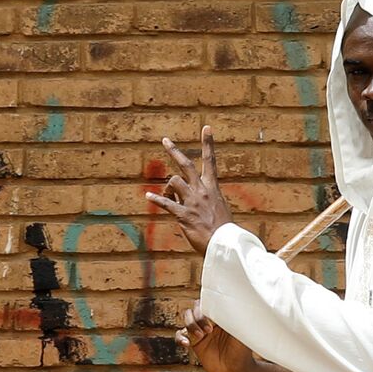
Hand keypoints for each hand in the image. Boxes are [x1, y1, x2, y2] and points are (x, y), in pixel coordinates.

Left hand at [145, 126, 233, 252]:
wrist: (224, 244)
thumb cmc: (222, 229)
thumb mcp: (218, 208)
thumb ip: (202, 198)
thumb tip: (183, 194)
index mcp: (212, 187)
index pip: (210, 161)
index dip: (208, 143)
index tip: (206, 127)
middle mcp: (202, 190)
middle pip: (186, 165)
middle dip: (174, 152)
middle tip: (165, 141)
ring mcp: (192, 201)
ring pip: (174, 182)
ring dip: (168, 187)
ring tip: (167, 195)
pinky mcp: (184, 214)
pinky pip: (166, 203)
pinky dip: (156, 199)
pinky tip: (148, 196)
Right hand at [176, 303, 252, 371]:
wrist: (236, 371)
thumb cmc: (243, 351)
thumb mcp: (242, 331)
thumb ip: (238, 318)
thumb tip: (239, 303)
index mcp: (221, 314)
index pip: (209, 301)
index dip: (206, 305)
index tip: (212, 316)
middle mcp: (210, 320)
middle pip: (195, 308)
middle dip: (198, 316)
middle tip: (209, 330)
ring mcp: (201, 331)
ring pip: (187, 319)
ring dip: (190, 324)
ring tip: (200, 336)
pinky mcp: (194, 343)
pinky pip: (180, 335)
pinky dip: (179, 338)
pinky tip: (186, 344)